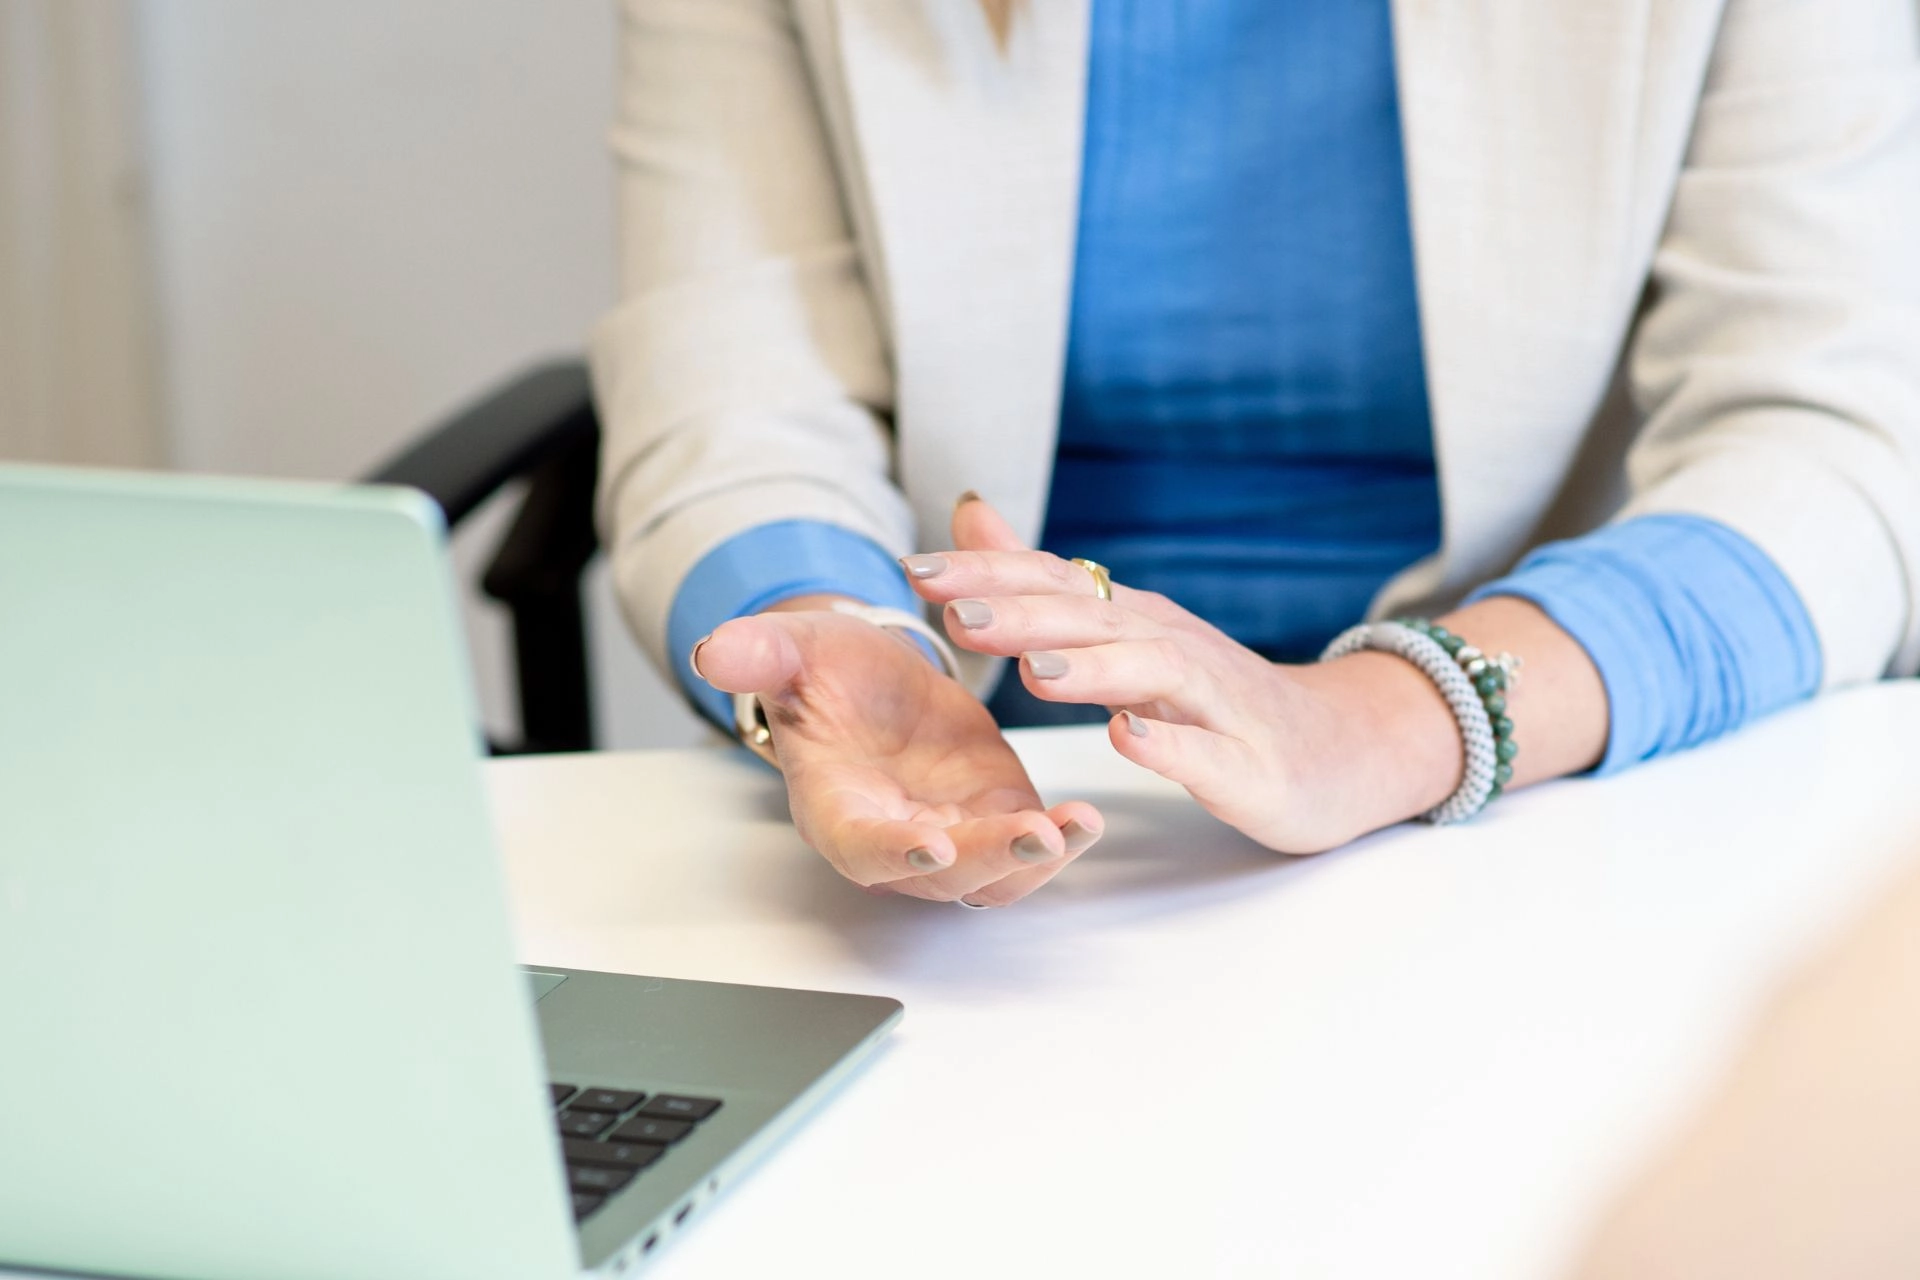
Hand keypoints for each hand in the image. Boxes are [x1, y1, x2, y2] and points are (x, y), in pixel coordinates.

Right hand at [691, 596, 1103, 905]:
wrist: (871, 678)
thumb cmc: (826, 674)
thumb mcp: (795, 650)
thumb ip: (760, 656)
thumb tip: (713, 650)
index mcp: (837, 806)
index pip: (860, 845)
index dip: (893, 851)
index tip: (932, 843)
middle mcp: (896, 837)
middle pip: (942, 873)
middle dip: (990, 858)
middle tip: (1037, 834)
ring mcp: (953, 834)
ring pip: (994, 874)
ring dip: (1036, 858)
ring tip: (1079, 824)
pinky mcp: (995, 816)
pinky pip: (1032, 846)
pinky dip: (1065, 836)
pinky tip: (1092, 814)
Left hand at [903, 500, 1466, 852]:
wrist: (1336, 751)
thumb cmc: (1214, 698)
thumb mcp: (1124, 634)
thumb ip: (1044, 582)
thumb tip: (972, 518)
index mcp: (1133, 621)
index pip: (1054, 583)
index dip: (986, 574)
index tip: (913, 568)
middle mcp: (1172, 647)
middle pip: (1093, 620)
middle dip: (1022, 613)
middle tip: (954, 611)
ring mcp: (1213, 703)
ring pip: (1152, 674)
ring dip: (1093, 670)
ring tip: (1033, 674)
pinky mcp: (1247, 763)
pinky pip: (1206, 753)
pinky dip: (1168, 743)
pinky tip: (1128, 738)